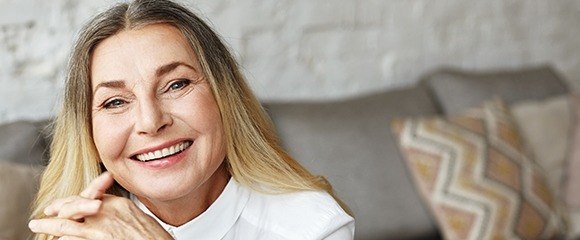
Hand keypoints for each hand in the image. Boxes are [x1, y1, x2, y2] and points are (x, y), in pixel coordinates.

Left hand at [29, 172, 173, 239]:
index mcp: (119, 204)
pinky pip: (71, 237)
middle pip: (76, 204)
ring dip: (50, 225)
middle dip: (58, 208)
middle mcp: (108, 211)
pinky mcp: (97, 239)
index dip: (75, 199)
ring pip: (68, 222)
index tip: (65, 204)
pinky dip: (61, 238)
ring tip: (38, 225)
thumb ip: (123, 213)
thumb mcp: (139, 219)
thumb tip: (111, 212)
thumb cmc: (155, 238)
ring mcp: (102, 226)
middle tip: (46, 212)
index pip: (91, 196)